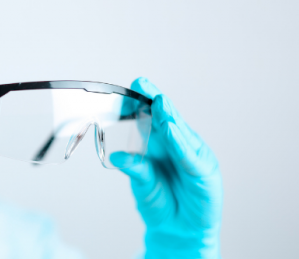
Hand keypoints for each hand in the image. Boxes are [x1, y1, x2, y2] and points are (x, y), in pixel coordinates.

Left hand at [110, 78, 222, 258]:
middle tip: (142, 84)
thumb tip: (116, 156)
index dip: (143, 101)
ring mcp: (192, 155)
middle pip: (167, 117)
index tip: (132, 85)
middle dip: (155, 100)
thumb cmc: (160, 203)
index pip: (151, 117)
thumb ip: (134, 168)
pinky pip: (189, 155)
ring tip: (157, 102)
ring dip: (168, 116)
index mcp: (159, 144)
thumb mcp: (142, 184)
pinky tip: (171, 130)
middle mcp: (177, 145)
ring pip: (180, 132)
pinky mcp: (204, 171)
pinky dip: (180, 142)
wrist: (177, 231)